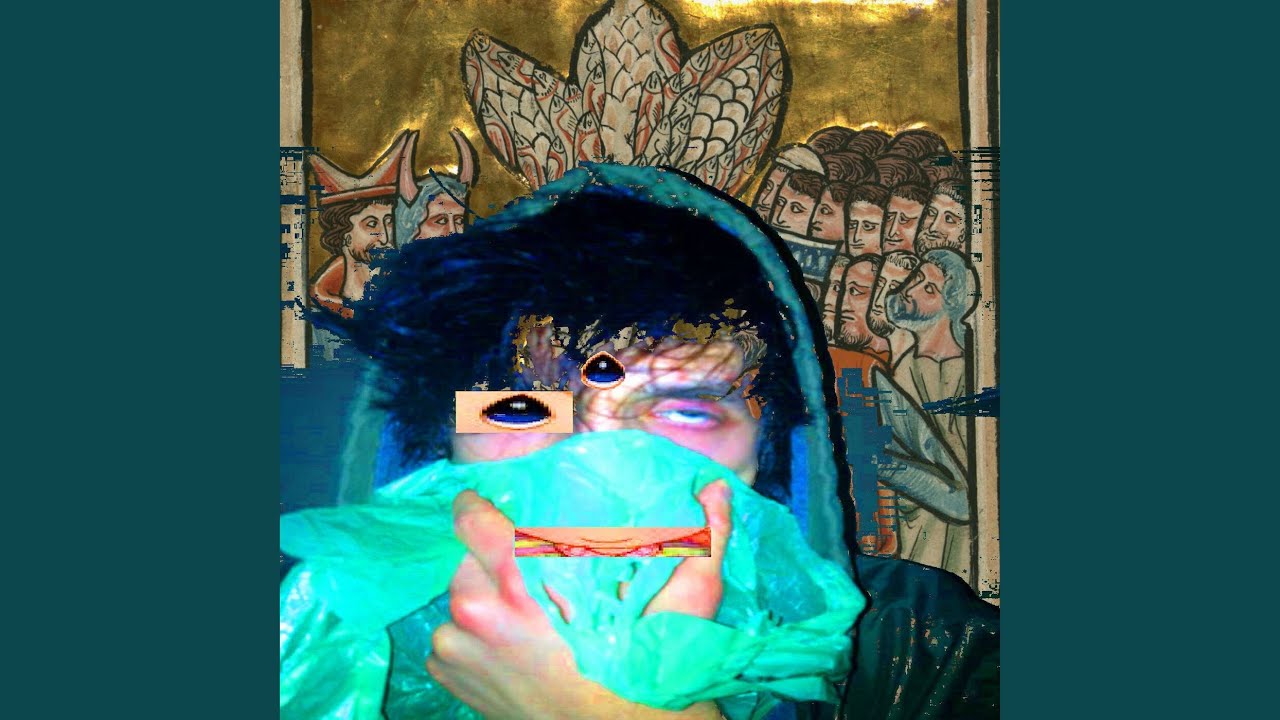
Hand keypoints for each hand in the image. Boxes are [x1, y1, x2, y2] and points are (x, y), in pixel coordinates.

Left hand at [427, 481, 732, 719]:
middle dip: (499, 564)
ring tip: (529, 620)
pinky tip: (515, 650)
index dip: (483, 509)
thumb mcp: (683, 607)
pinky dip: (476, 640)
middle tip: (537, 582)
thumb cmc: (649, 678)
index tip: (499, 511)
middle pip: (469, 561)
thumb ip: (701, 542)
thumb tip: (719, 490)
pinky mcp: (451, 679)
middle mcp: (477, 612)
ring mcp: (457, 650)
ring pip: (461, 601)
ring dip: (487, 602)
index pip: (470, 520)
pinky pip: (452, 639)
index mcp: (521, 582)